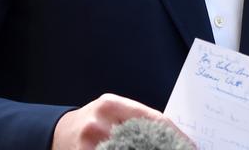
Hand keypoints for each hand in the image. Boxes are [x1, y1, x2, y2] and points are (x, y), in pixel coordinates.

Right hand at [51, 93, 188, 149]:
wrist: (57, 133)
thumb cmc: (92, 122)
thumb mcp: (112, 112)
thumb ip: (137, 119)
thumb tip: (173, 135)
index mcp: (111, 104)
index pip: (153, 119)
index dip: (175, 135)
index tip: (191, 147)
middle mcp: (99, 122)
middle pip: (143, 139)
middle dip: (164, 148)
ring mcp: (89, 142)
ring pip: (129, 148)